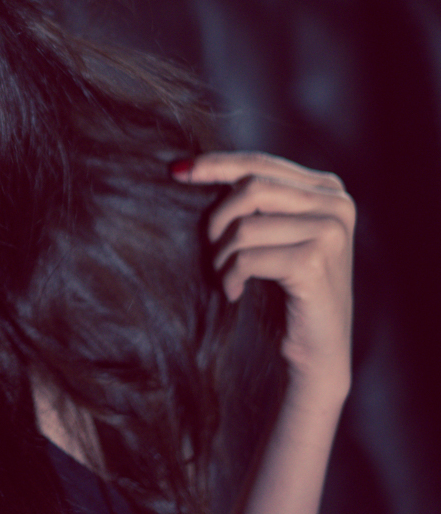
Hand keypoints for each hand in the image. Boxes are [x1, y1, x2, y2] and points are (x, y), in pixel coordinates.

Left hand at [172, 151, 353, 397]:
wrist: (314, 350)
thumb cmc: (282, 288)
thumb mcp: (270, 233)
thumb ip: (252, 198)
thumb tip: (186, 166)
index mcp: (327, 190)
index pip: (260, 164)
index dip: (215, 165)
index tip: (176, 170)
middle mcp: (336, 206)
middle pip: (251, 188)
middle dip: (218, 220)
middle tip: (213, 250)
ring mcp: (330, 234)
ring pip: (245, 225)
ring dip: (222, 255)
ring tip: (226, 274)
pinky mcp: (315, 263)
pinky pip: (247, 257)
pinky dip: (230, 276)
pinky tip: (234, 292)